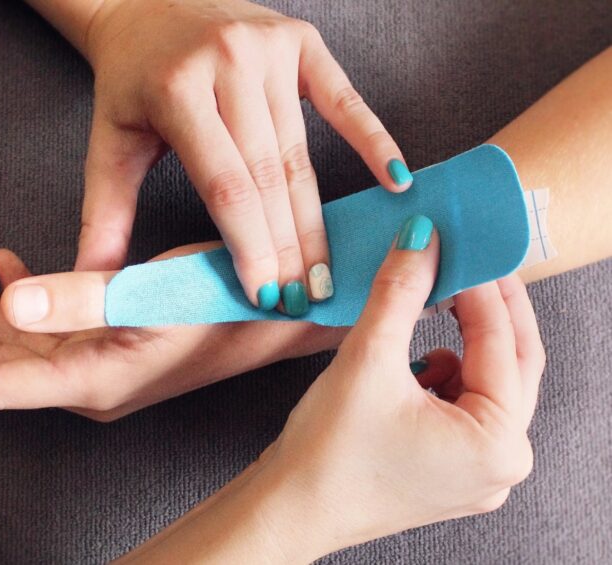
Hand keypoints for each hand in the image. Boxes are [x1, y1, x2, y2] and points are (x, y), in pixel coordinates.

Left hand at [0, 246, 347, 419]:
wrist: (280, 308)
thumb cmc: (224, 301)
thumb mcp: (148, 296)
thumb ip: (77, 301)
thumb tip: (10, 305)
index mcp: (94, 381)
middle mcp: (91, 380)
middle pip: (2, 360)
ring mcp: (101, 361)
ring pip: (23, 340)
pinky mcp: (113, 339)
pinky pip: (52, 326)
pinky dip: (25, 295)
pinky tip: (10, 267)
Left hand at [76, 0, 411, 311]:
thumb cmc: (130, 80)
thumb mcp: (108, 142)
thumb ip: (103, 215)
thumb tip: (95, 285)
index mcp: (176, 90)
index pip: (225, 186)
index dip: (250, 245)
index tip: (266, 294)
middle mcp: (228, 62)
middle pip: (269, 176)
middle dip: (288, 246)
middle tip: (304, 300)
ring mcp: (270, 48)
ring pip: (300, 153)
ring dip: (317, 219)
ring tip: (327, 271)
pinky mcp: (300, 41)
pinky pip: (345, 99)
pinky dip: (372, 141)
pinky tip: (395, 180)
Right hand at [117, 216, 544, 561]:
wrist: (289, 509)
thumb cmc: (328, 453)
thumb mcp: (368, 358)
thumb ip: (401, 291)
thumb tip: (422, 239)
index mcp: (497, 443)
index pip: (503, 342)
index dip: (481, 286)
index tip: (460, 245)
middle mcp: (501, 463)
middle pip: (510, 364)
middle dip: (487, 310)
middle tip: (465, 264)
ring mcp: (478, 471)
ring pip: (486, 383)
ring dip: (464, 344)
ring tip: (430, 314)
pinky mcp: (453, 470)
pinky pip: (465, 407)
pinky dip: (446, 376)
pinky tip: (411, 367)